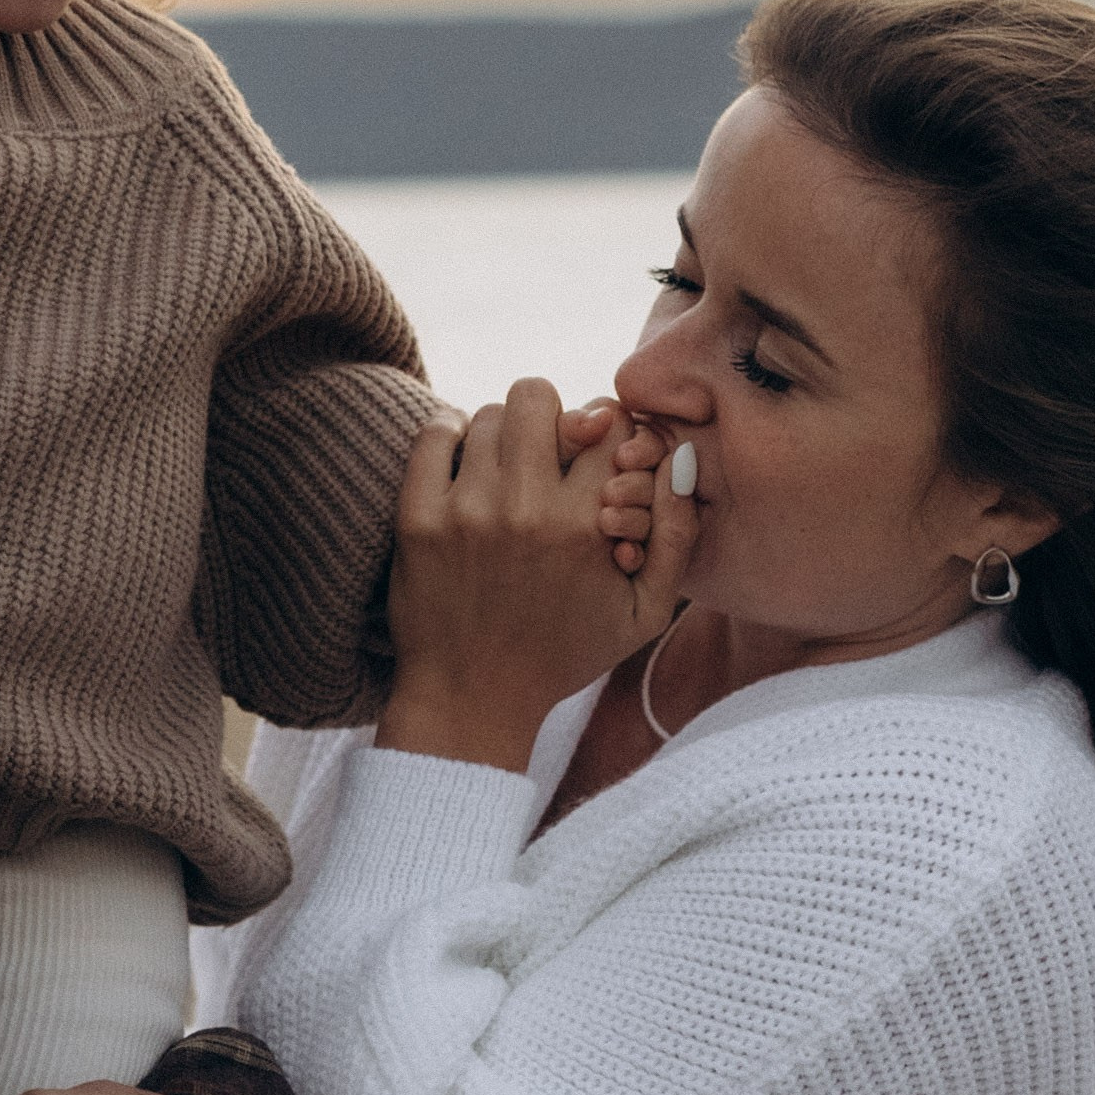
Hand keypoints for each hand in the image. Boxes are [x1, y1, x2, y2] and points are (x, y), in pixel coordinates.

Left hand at [377, 382, 696, 772]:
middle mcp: (526, 509)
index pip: (607, 422)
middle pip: (537, 395)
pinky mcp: (417, 519)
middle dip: (547, 418)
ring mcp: (465, 510)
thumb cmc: (564, 655)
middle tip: (546, 453)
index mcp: (586, 526)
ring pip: (485, 414)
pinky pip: (434, 433)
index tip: (593, 457)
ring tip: (506, 472)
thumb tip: (677, 457)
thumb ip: (678, 535)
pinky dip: (449, 435)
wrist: (473, 699)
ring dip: (500, 435)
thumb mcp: (644, 613)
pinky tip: (463, 464)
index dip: (605, 430)